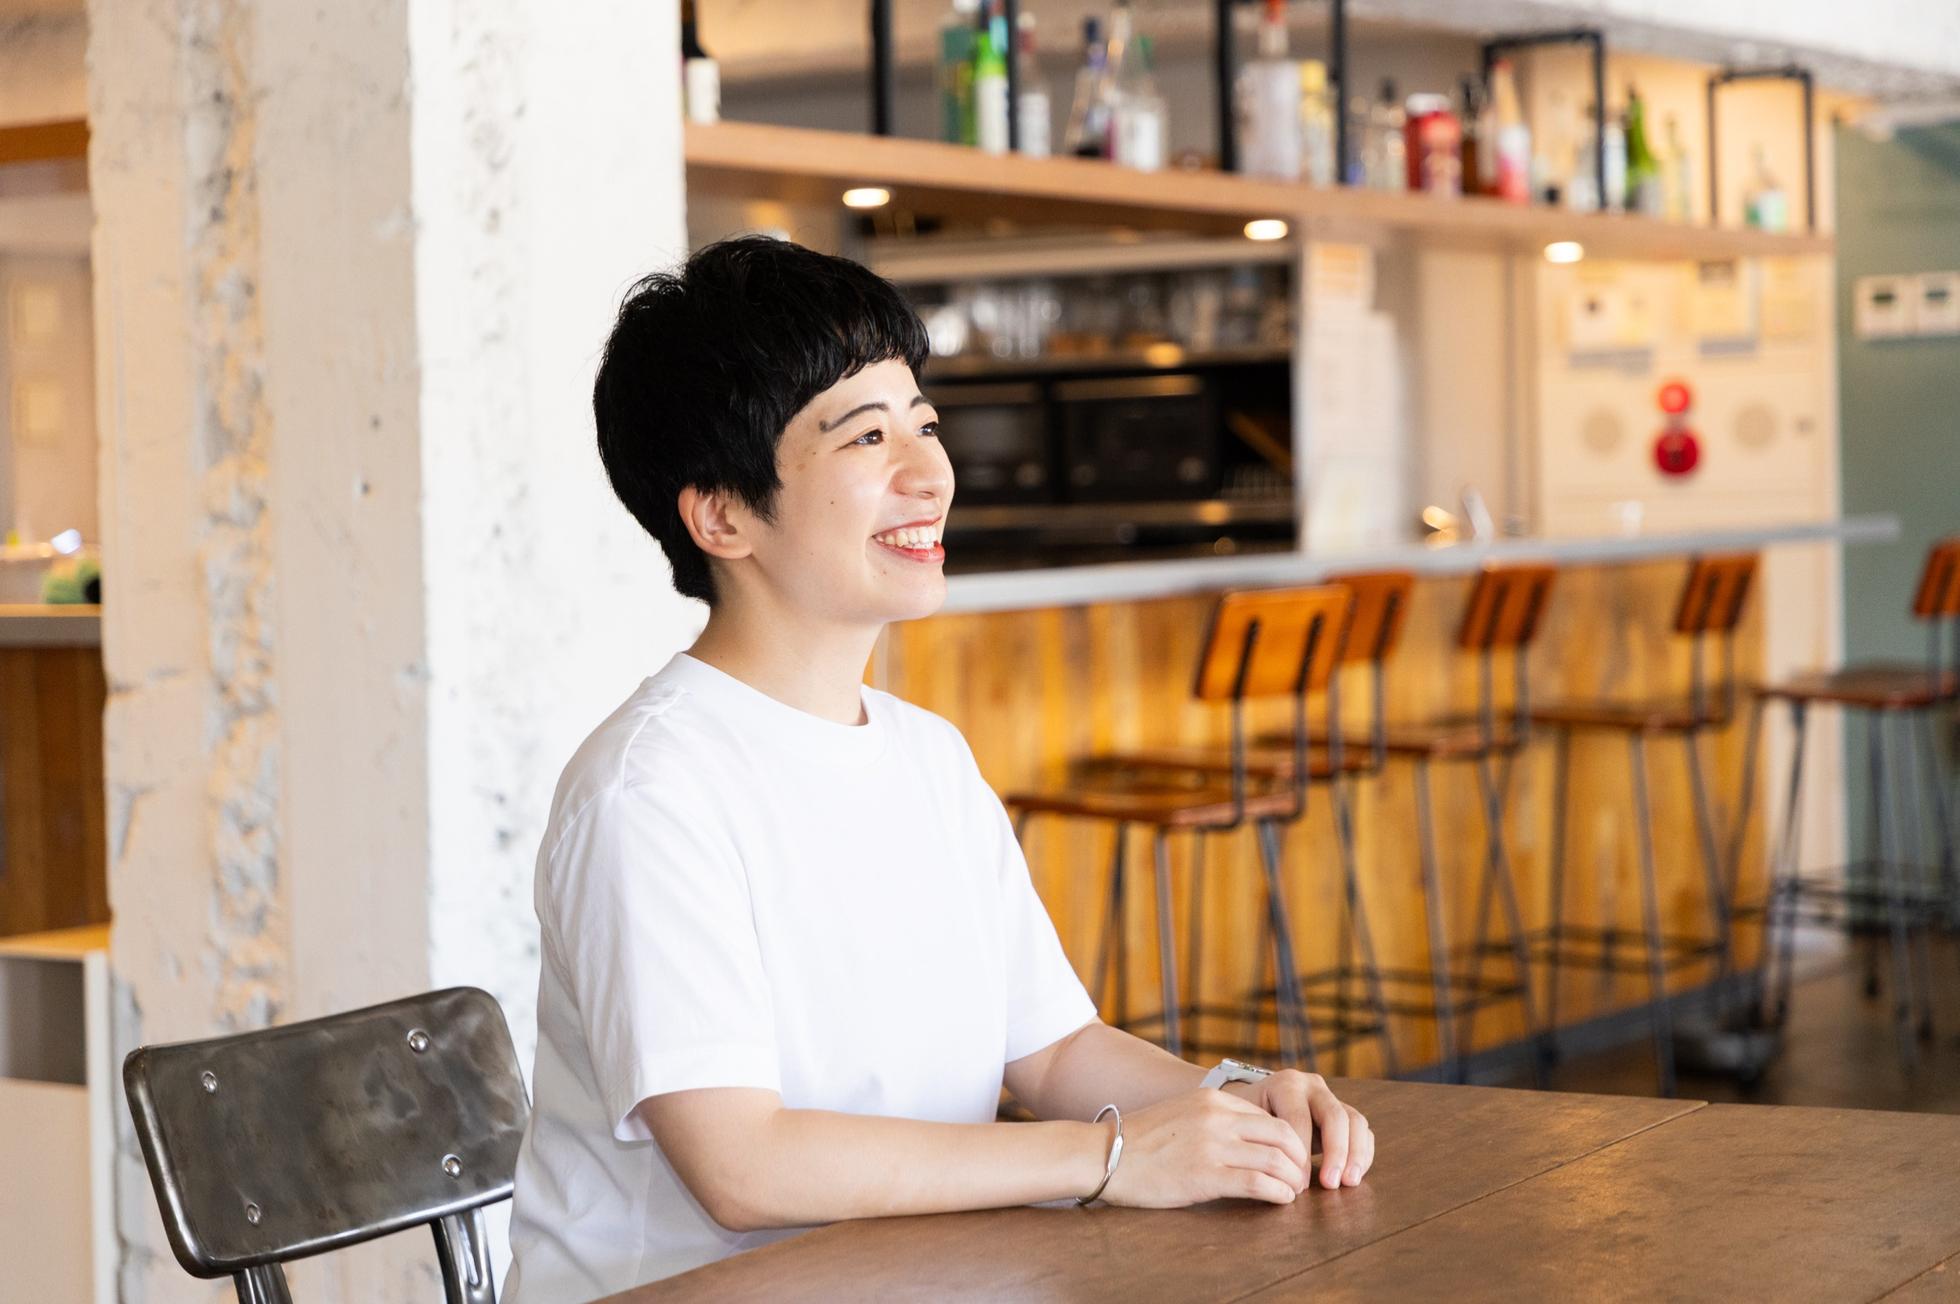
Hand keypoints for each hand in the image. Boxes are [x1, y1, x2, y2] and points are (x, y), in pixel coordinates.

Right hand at [1097, 1087, 1310, 1207]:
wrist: (1103, 1154)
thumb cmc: (1140, 1141)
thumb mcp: (1182, 1114)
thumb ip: (1215, 1120)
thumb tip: (1250, 1141)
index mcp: (1212, 1099)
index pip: (1270, 1117)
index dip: (1290, 1141)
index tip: (1293, 1160)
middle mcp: (1216, 1118)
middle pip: (1282, 1135)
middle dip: (1299, 1159)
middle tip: (1302, 1179)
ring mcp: (1212, 1145)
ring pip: (1275, 1159)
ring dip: (1293, 1180)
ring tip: (1294, 1193)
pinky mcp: (1205, 1175)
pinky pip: (1257, 1183)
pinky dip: (1278, 1193)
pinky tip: (1280, 1201)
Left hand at [1232, 1070, 1373, 1189]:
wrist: (1257, 1103)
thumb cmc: (1248, 1119)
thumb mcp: (1247, 1123)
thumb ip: (1260, 1139)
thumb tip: (1276, 1174)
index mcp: (1286, 1084)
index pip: (1299, 1119)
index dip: (1300, 1154)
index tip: (1296, 1184)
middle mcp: (1313, 1086)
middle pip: (1335, 1116)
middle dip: (1336, 1152)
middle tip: (1331, 1184)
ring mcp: (1332, 1097)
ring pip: (1355, 1121)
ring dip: (1355, 1154)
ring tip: (1349, 1182)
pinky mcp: (1345, 1113)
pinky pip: (1363, 1131)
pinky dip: (1363, 1154)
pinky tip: (1353, 1176)